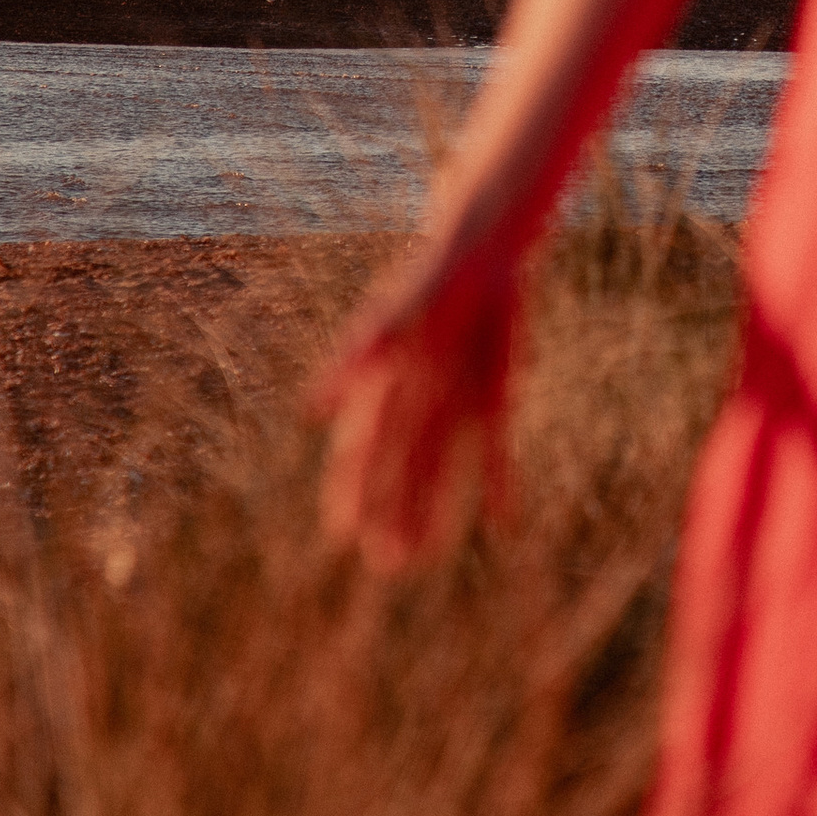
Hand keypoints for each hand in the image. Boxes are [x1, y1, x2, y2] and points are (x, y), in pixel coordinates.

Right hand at [306, 247, 519, 566]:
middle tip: (387, 565)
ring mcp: (456, 404)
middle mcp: (415, 401)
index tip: (341, 533)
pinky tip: (503, 523)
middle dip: (392, 514)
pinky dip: (499, 485)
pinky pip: (497, 451)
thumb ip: (363, 351)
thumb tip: (313, 403)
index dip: (350, 489)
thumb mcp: (401, 309)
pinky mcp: (495, 399)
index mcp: (384, 382)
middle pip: (401, 470)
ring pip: (443, 470)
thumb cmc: (435, 274)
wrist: (487, 250)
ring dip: (435, 511)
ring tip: (425, 557)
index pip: (360, 448)